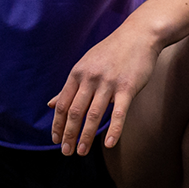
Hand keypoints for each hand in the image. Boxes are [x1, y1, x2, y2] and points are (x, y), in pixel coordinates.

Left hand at [48, 27, 159, 154]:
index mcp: (77, 74)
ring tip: (81, 152)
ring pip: (93, 115)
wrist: (138, 35)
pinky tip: (109, 144)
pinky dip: (113, 129)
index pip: (63, 104)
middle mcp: (89, 79)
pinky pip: (119, 112)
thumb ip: (69, 87)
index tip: (55, 140)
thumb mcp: (85, 65)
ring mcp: (108, 83)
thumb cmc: (111, 52)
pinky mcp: (127, 87)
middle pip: (75, 112)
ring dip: (86, 136)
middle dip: (69, 134)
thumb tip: (50, 104)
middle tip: (66, 152)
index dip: (58, 124)